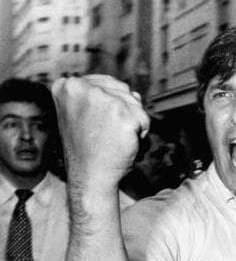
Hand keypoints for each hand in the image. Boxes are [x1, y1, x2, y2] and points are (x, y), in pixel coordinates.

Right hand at [52, 75, 149, 192]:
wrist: (90, 176)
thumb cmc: (88, 150)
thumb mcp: (83, 116)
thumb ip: (102, 98)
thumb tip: (135, 94)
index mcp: (67, 85)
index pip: (107, 84)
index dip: (111, 107)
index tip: (98, 126)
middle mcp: (83, 88)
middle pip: (124, 91)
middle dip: (124, 113)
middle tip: (106, 135)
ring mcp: (103, 100)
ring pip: (136, 104)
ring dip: (133, 123)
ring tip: (114, 139)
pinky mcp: (122, 114)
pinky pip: (144, 120)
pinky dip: (141, 135)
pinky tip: (124, 144)